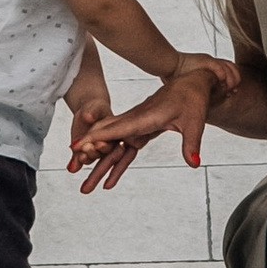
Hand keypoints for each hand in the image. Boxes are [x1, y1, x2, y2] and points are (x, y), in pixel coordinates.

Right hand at [66, 57, 239, 191]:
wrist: (191, 83)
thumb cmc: (193, 100)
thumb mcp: (195, 123)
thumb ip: (191, 144)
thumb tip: (194, 164)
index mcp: (146, 116)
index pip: (116, 129)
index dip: (96, 138)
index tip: (77, 146)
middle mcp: (136, 119)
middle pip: (107, 137)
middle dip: (89, 152)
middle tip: (72, 167)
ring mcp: (136, 124)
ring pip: (111, 144)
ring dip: (97, 162)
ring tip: (86, 184)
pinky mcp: (139, 129)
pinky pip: (123, 148)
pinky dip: (114, 163)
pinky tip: (109, 181)